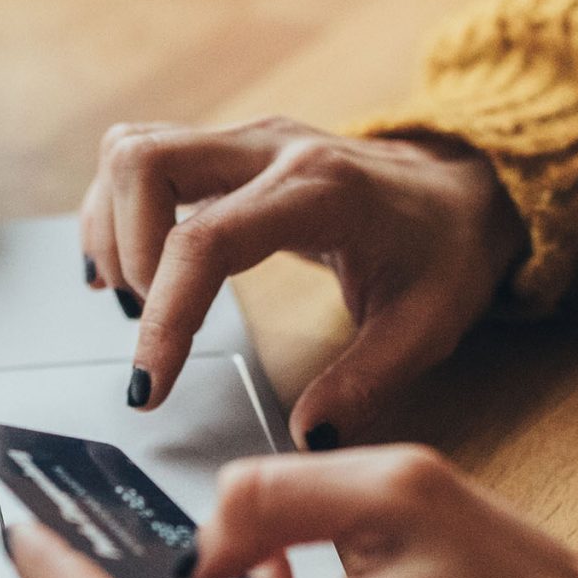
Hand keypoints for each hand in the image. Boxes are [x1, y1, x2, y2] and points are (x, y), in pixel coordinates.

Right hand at [81, 117, 522, 448]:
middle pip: (144, 162)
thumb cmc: (445, 251)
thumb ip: (367, 383)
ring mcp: (244, 141)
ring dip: (112, 227)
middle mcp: (271, 148)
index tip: (150, 385)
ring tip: (136, 298)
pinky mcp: (227, 149)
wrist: (465, 189)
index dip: (165, 316)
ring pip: (132, 149)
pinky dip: (117, 211)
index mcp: (320, 190)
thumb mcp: (427, 327)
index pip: (205, 240)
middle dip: (125, 253)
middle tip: (148, 323)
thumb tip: (307, 436)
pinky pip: (141, 157)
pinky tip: (128, 269)